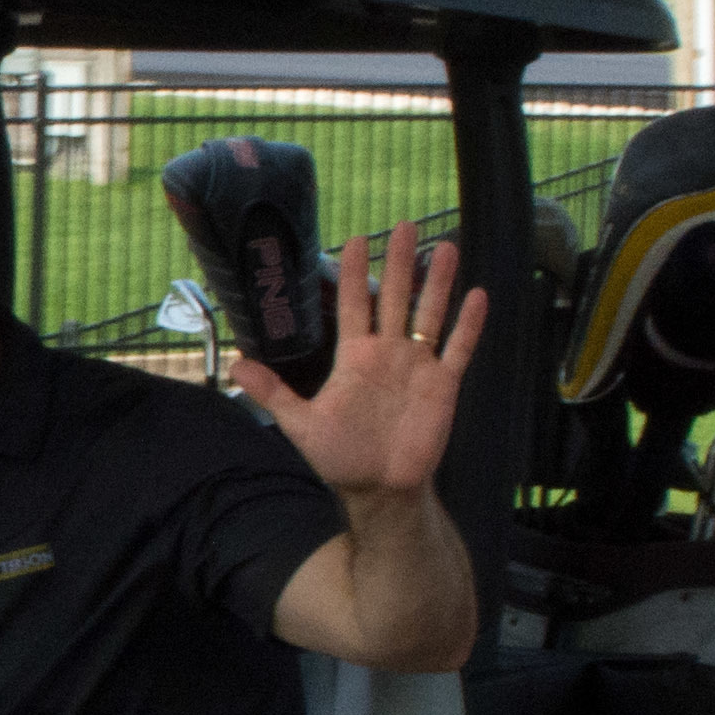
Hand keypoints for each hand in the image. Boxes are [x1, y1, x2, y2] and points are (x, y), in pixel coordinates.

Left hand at [228, 223, 488, 502]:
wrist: (379, 488)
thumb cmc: (340, 457)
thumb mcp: (301, 424)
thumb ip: (273, 393)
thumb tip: (237, 366)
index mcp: (354, 356)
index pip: (352, 304)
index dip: (353, 272)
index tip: (356, 239)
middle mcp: (387, 352)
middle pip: (394, 297)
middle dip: (399, 262)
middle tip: (405, 225)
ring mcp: (417, 366)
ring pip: (429, 314)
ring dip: (438, 282)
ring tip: (446, 247)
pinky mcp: (443, 385)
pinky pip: (458, 348)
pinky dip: (468, 324)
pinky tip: (478, 295)